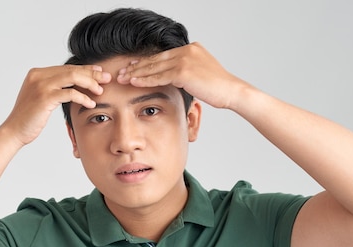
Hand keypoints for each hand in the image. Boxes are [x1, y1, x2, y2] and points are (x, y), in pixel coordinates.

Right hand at [2, 65, 111, 144]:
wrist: (14, 131)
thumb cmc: (29, 118)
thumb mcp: (40, 98)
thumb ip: (52, 88)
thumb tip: (73, 85)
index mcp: (37, 73)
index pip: (66, 67)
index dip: (84, 69)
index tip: (99, 72)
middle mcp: (38, 76)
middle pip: (71, 70)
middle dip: (91, 74)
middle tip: (107, 78)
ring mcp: (41, 86)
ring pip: (72, 77)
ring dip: (90, 83)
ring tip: (101, 90)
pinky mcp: (45, 97)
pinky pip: (70, 93)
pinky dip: (83, 97)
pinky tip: (90, 103)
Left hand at [116, 42, 251, 109]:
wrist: (232, 91)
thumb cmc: (218, 88)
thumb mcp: (200, 74)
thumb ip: (186, 72)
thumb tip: (173, 78)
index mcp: (190, 49)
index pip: (162, 56)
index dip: (145, 62)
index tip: (131, 67)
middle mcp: (187, 50)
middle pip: (155, 60)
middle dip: (136, 67)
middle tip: (120, 72)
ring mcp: (185, 59)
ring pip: (154, 67)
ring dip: (136, 73)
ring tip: (121, 78)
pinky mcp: (183, 71)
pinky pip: (159, 77)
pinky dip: (144, 80)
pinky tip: (133, 82)